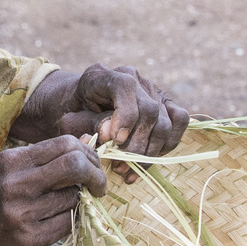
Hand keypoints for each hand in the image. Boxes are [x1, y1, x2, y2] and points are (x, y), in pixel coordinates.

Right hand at [0, 135, 106, 245]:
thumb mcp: (9, 172)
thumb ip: (45, 159)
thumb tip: (89, 141)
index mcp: (11, 161)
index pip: (64, 144)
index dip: (87, 153)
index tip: (93, 165)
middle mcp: (15, 184)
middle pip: (74, 165)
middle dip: (95, 174)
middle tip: (98, 185)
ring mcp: (22, 213)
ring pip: (74, 197)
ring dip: (78, 201)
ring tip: (66, 205)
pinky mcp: (30, 238)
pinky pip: (68, 222)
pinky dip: (72, 220)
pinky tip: (60, 219)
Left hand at [9, 64, 189, 181]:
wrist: (75, 109)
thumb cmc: (68, 115)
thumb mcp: (67, 121)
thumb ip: (87, 124)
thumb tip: (110, 134)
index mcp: (102, 75)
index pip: (126, 88)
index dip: (125, 117)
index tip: (114, 142)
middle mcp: (132, 77)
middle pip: (149, 111)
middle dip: (135, 145)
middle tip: (119, 168)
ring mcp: (151, 89)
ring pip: (165, 122)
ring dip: (149, 152)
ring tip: (128, 170)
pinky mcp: (164, 103)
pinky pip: (179, 121)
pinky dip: (168, 143)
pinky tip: (147, 157)